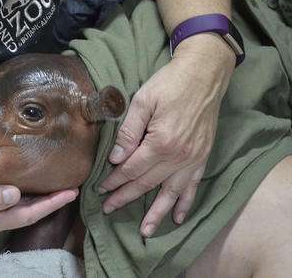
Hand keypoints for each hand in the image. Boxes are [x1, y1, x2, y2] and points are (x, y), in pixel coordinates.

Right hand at [0, 173, 78, 236]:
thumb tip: (16, 195)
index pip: (26, 215)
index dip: (50, 205)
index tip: (70, 193)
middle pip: (27, 212)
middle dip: (50, 202)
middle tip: (71, 187)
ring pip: (18, 206)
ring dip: (38, 196)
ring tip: (56, 184)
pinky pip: (6, 198)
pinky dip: (21, 190)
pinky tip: (26, 180)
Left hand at [100, 34, 234, 236]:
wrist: (203, 74)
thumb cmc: (169, 84)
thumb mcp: (143, 101)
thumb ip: (129, 131)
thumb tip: (116, 158)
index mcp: (160, 143)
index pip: (131, 169)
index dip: (114, 180)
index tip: (100, 189)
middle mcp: (178, 157)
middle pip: (147, 183)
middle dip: (125, 197)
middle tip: (109, 209)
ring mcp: (193, 159)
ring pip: (170, 192)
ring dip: (157, 213)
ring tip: (145, 230)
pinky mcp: (202, 157)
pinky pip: (192, 186)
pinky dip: (185, 203)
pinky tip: (178, 217)